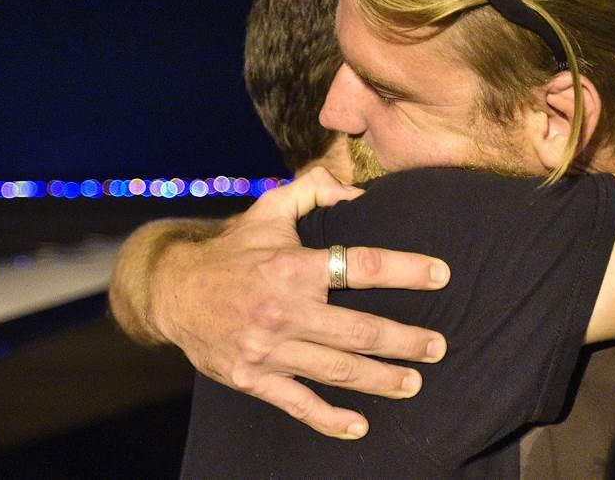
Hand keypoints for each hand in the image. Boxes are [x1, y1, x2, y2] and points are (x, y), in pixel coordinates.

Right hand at [150, 167, 450, 438]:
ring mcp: (267, 349)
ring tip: (414, 382)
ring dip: (381, 379)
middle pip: (360, 330)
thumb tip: (359, 193)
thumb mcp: (269, 209)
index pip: (362, 266)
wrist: (172, 290)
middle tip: (438, 346)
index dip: (407, 270)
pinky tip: (360, 425)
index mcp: (293, 267)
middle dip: (405, 340)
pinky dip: (329, 418)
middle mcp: (283, 310)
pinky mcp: (252, 378)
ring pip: (337, 370)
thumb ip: (314, 189)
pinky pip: (297, 403)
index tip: (441, 274)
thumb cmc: (233, 249)